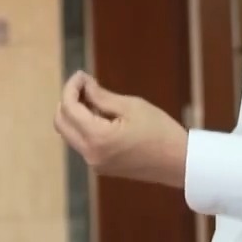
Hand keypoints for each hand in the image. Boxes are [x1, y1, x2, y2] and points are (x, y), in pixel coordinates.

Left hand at [53, 71, 187, 188]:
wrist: (179, 163)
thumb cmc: (160, 131)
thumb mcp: (131, 107)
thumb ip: (101, 96)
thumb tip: (83, 84)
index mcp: (97, 139)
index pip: (69, 108)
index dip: (71, 87)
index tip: (82, 75)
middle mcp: (91, 154)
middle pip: (61, 123)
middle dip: (68, 100)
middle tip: (86, 85)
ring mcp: (95, 163)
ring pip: (70, 134)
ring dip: (76, 114)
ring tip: (97, 98)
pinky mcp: (101, 166)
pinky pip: (82, 143)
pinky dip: (84, 127)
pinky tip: (102, 115)